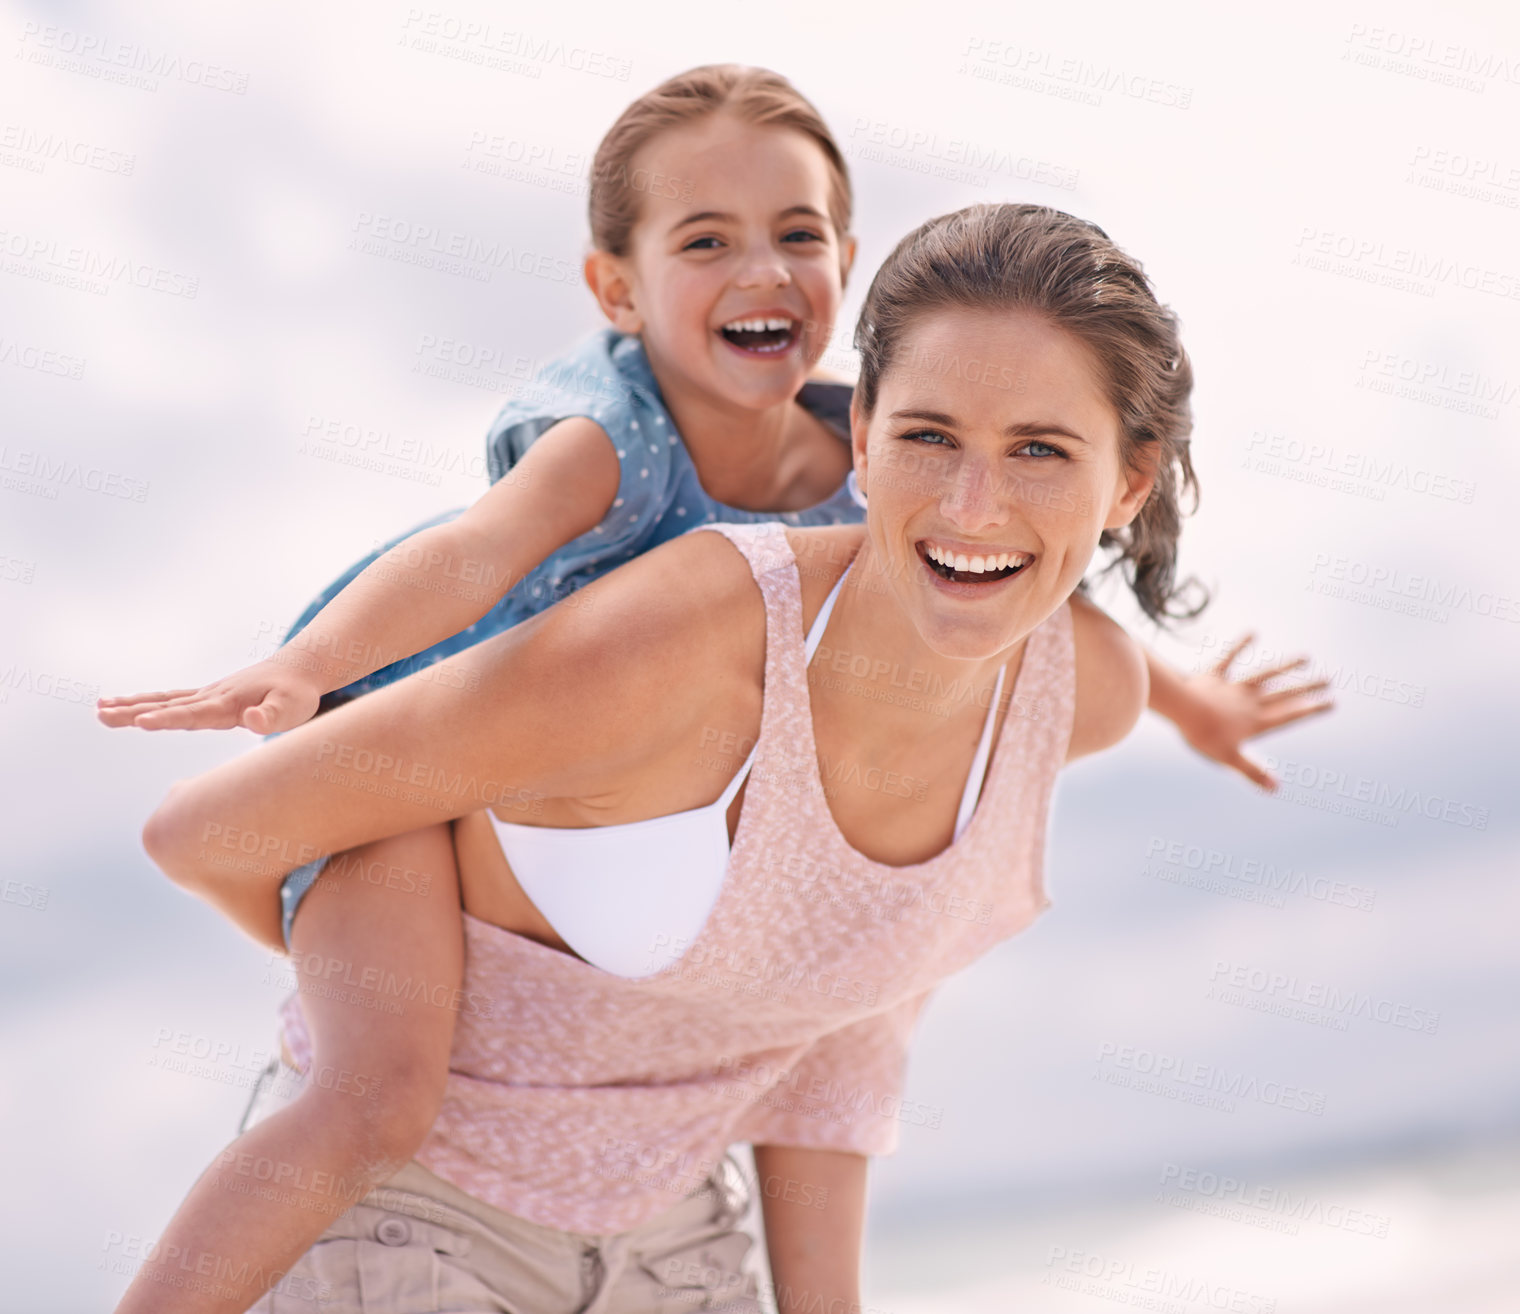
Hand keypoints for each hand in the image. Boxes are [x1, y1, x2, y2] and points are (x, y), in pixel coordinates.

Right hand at [96, 657, 324, 733]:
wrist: (299, 669)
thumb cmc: (297, 693)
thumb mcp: (292, 708)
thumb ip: (271, 717)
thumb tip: (253, 721)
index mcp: (228, 703)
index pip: (193, 714)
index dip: (168, 719)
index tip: (141, 722)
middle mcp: (212, 697)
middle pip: (168, 706)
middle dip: (134, 712)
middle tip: (101, 715)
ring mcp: (208, 695)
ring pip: (165, 701)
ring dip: (132, 706)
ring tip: (100, 710)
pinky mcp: (209, 697)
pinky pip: (173, 701)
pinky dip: (148, 703)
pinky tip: (127, 708)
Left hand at [1169, 633, 1334, 790]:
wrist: (1182, 710)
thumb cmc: (1204, 736)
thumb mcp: (1229, 758)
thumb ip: (1252, 772)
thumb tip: (1276, 788)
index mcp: (1255, 722)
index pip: (1289, 716)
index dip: (1311, 710)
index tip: (1331, 702)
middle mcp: (1249, 702)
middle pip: (1283, 694)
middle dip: (1306, 688)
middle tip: (1328, 679)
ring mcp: (1233, 687)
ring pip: (1264, 675)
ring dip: (1285, 666)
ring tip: (1305, 657)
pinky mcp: (1214, 676)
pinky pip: (1228, 659)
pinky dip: (1240, 646)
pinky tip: (1253, 633)